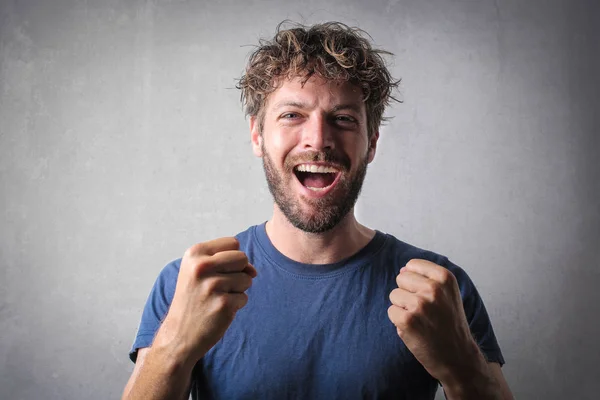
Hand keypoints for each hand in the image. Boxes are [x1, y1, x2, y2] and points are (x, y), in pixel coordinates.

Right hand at [154, 237, 256, 364]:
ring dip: (237, 290)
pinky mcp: (223, 304)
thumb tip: (253, 271)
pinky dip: (235, 305)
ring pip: (247, 279)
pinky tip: (218, 311)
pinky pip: (244, 298)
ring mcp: (212, 286)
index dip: (231, 259)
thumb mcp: (199, 271)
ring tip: (216, 299)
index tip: (215, 272)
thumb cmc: (194, 299)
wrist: (179, 334)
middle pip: (242, 258)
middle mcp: (202, 267)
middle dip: (238, 272)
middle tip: (218, 286)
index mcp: (194, 253)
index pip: (233, 243)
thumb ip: (228, 261)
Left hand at [387, 259, 477, 381]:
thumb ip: (427, 277)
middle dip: (408, 293)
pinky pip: (391, 311)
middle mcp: (434, 288)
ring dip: (402, 307)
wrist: (457, 356)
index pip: (412, 265)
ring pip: (394, 294)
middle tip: (424, 310)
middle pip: (401, 278)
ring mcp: (420, 304)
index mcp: (445, 277)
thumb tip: (402, 269)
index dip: (415, 281)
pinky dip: (399, 321)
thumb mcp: (448, 293)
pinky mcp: (407, 320)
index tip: (428, 296)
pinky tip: (415, 329)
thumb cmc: (449, 323)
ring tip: (420, 319)